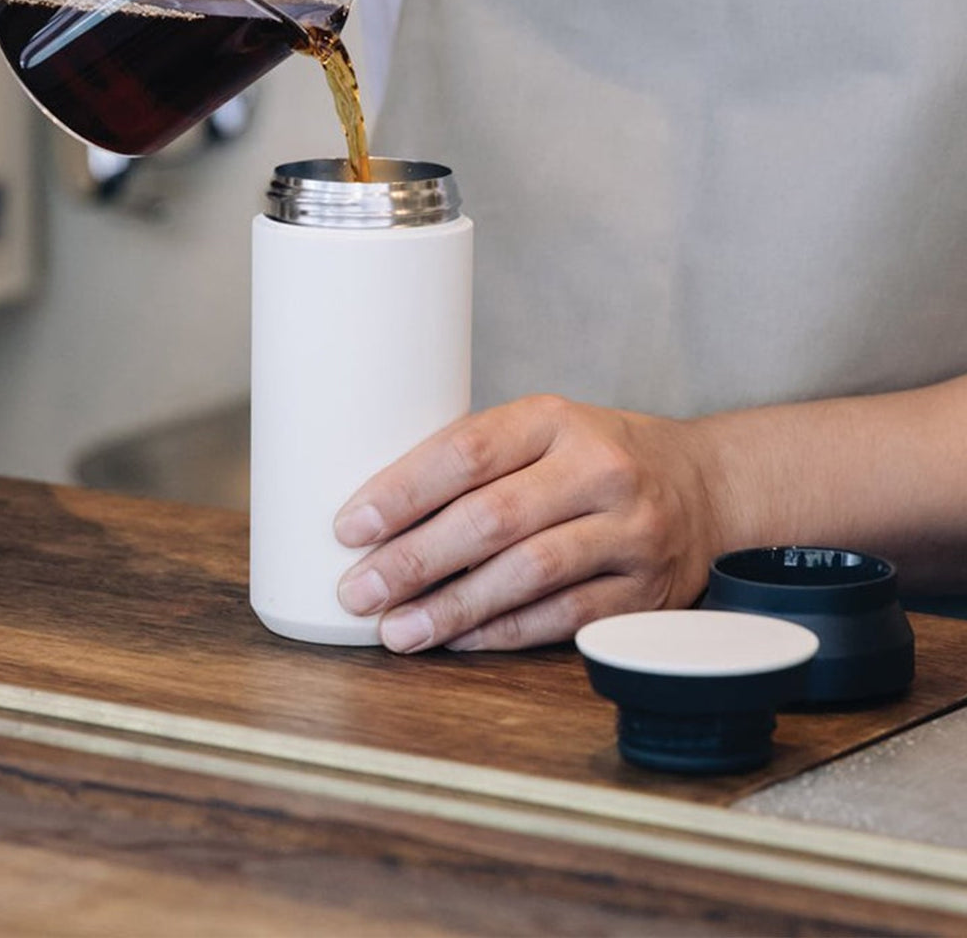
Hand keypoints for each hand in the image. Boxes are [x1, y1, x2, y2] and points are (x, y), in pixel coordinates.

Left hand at [333, 395, 725, 652]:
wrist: (705, 485)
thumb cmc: (594, 456)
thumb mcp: (543, 430)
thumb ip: (475, 460)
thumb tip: (377, 515)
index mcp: (555, 418)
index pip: (468, 451)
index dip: (403, 490)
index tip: (351, 525)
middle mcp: (599, 468)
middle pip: (491, 518)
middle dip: (413, 559)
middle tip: (358, 590)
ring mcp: (629, 531)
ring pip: (527, 574)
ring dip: (451, 607)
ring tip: (395, 629)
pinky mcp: (645, 590)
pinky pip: (562, 619)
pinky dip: (502, 632)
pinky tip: (456, 640)